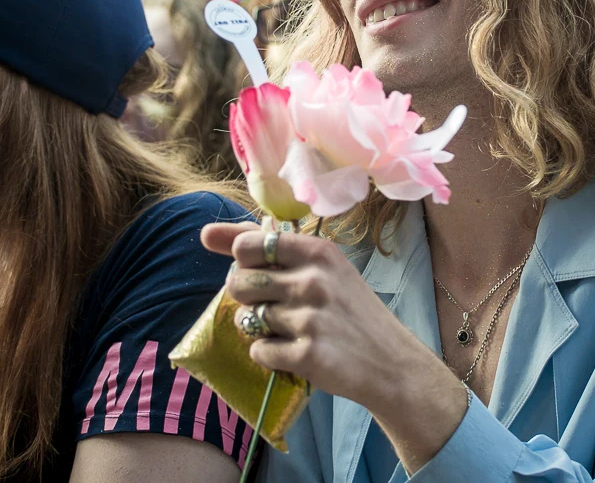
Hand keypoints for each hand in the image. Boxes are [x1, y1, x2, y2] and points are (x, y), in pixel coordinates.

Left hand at [201, 222, 468, 472]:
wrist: (390, 361)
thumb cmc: (351, 309)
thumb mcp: (323, 268)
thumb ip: (267, 247)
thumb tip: (205, 233)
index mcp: (317, 251)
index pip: (248, 245)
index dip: (244, 261)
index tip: (263, 271)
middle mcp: (312, 280)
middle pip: (238, 282)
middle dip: (247, 297)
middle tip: (275, 305)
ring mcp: (309, 319)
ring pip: (246, 320)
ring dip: (260, 328)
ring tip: (289, 330)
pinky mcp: (306, 355)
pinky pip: (258, 352)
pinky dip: (270, 356)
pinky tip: (295, 352)